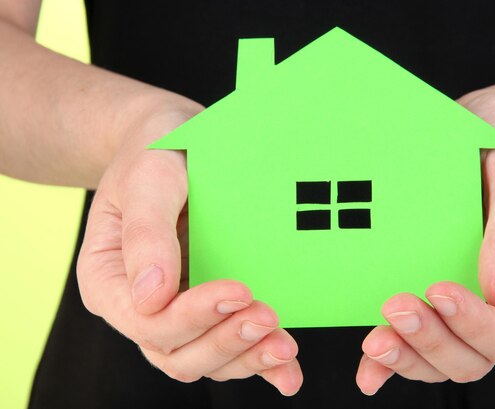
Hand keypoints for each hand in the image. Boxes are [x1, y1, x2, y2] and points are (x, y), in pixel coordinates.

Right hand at [77, 102, 302, 394]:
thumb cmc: (155, 152)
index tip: (239, 291)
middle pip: (176, 352)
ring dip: (245, 358)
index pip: (147, 320)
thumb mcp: (148, 178)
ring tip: (285, 347)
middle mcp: (139, 304)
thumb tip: (152, 297)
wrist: (175, 142)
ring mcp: (175, 308)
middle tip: (268, 318)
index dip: (192, 317)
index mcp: (108, 278)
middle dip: (224, 343)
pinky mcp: (207, 306)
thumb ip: (146, 233)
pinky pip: (227, 345)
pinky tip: (287, 373)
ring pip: (204, 358)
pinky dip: (257, 363)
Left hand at [356, 86, 494, 393]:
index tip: (438, 289)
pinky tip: (367, 362)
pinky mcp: (427, 286)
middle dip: (432, 342)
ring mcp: (462, 294)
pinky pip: (414, 335)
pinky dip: (390, 357)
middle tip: (396, 308)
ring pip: (441, 355)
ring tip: (374, 340)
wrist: (484, 120)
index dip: (476, 324)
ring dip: (407, 355)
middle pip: (474, 355)